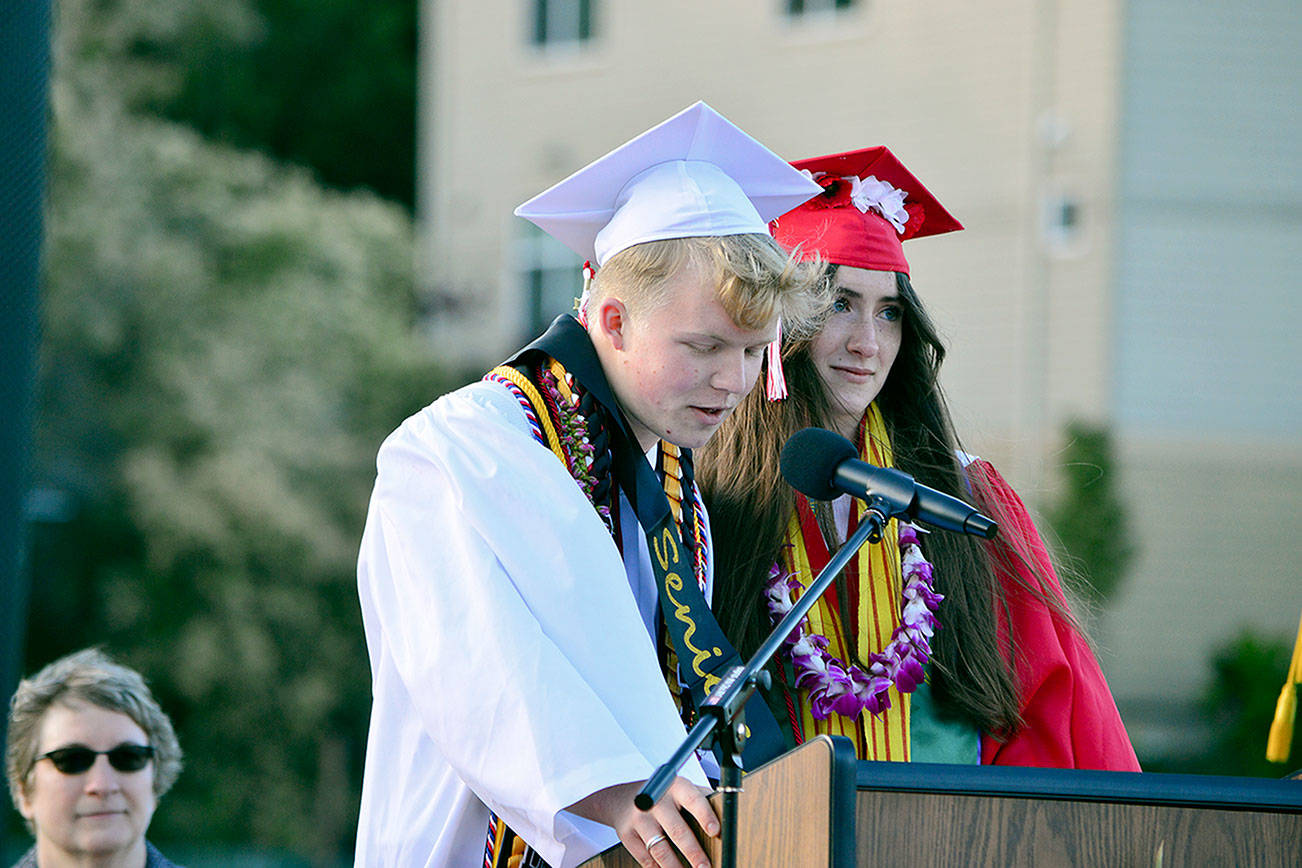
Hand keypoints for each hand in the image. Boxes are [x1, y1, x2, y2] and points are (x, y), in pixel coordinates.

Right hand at [569, 776, 718, 867]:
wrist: (620, 798)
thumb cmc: (662, 796)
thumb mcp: (680, 789)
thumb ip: (701, 798)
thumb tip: (728, 814)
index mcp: (674, 786)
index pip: (692, 799)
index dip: (704, 815)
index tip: (715, 832)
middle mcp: (655, 800)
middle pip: (677, 830)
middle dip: (694, 853)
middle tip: (706, 867)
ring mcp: (639, 818)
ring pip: (660, 849)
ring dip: (676, 867)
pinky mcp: (627, 835)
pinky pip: (645, 859)